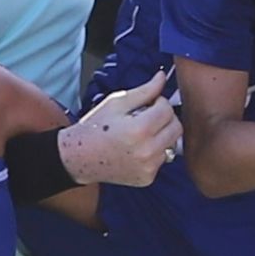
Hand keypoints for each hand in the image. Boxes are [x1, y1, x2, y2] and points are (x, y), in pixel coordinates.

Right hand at [58, 70, 182, 186]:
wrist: (79, 157)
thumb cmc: (94, 128)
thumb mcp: (117, 103)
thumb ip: (144, 91)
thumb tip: (162, 77)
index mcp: (139, 129)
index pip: (167, 109)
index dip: (159, 102)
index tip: (148, 104)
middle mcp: (147, 151)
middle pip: (176, 128)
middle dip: (165, 118)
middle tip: (148, 117)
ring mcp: (148, 167)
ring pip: (171, 144)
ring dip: (161, 136)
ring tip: (140, 135)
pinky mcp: (147, 178)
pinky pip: (162, 160)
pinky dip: (154, 152)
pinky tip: (136, 150)